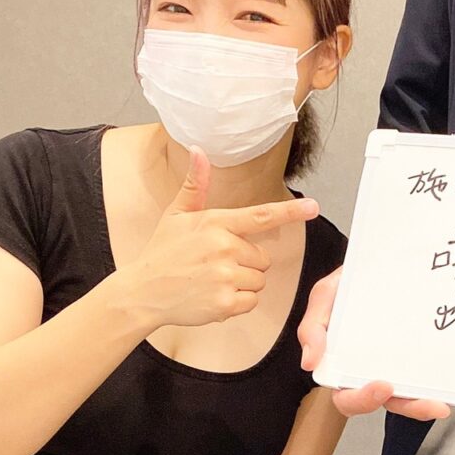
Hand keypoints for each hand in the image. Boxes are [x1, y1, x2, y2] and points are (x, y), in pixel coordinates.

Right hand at [123, 147, 319, 328]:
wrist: (141, 292)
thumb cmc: (162, 253)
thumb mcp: (176, 215)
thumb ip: (195, 185)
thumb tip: (198, 151)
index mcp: (216, 223)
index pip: (261, 216)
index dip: (290, 212)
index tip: (313, 206)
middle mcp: (223, 247)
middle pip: (263, 258)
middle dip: (246, 263)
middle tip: (215, 265)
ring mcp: (224, 275)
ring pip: (259, 280)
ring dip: (242, 284)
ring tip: (212, 281)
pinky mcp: (225, 302)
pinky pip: (251, 302)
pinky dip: (237, 303)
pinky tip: (213, 297)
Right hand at [298, 268, 449, 420]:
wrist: (378, 263)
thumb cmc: (348, 283)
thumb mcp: (325, 296)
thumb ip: (312, 326)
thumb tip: (310, 363)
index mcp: (342, 365)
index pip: (347, 397)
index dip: (363, 399)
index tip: (384, 386)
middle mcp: (369, 371)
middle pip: (385, 402)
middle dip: (407, 406)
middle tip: (429, 403)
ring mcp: (395, 364)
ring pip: (408, 396)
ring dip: (425, 403)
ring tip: (442, 404)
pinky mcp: (416, 354)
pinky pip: (425, 375)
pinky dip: (436, 383)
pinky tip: (451, 384)